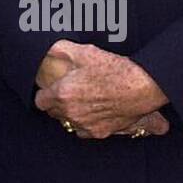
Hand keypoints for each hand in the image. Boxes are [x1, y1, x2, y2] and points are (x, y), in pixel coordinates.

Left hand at [34, 40, 165, 138]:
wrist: (142, 87)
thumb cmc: (114, 69)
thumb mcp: (84, 52)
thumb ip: (61, 50)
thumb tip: (48, 49)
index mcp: (63, 94)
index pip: (40, 102)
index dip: (44, 94)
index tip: (50, 89)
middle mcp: (72, 113)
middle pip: (53, 113)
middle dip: (56, 104)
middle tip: (66, 92)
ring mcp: (86, 125)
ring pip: (68, 123)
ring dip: (71, 114)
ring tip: (81, 101)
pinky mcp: (100, 132)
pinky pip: (85, 131)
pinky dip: (86, 123)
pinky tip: (93, 111)